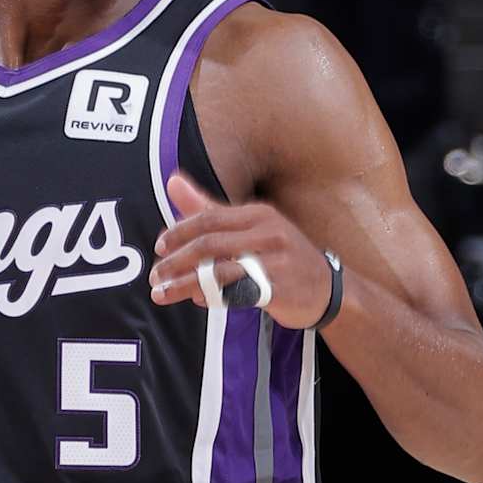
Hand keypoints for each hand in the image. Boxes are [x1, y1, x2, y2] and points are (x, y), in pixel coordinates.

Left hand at [151, 172, 338, 329]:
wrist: (328, 289)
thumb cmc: (281, 257)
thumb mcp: (250, 227)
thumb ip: (209, 207)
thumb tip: (173, 181)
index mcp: (258, 214)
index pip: (209, 217)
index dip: (179, 232)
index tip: (158, 248)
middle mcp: (268, 233)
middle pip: (211, 243)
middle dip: (176, 261)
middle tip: (155, 276)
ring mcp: (276, 262)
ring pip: (220, 271)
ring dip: (185, 284)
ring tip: (162, 294)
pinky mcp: (280, 289)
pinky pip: (238, 293)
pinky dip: (213, 297)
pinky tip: (197, 300)